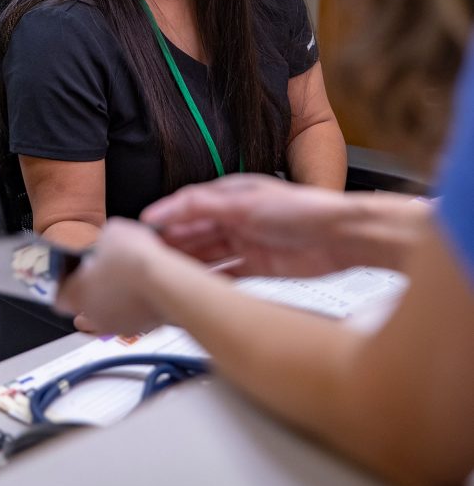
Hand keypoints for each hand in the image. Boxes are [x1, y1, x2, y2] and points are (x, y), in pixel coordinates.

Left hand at [56, 218, 170, 335]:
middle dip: (93, 291)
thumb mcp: (112, 232)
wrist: (165, 281)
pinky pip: (134, 318)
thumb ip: (104, 241)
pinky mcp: (142, 328)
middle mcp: (94, 315)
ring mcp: (118, 325)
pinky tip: (145, 290)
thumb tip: (109, 241)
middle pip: (84, 308)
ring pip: (110, 315)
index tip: (72, 274)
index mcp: (77, 293)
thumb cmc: (133, 260)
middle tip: (103, 275)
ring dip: (115, 301)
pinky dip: (136, 307)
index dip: (65, 284)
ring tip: (126, 281)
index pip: (59, 297)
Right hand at [142, 174, 359, 276]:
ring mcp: (247, 243)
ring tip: (166, 276)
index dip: (165, 218)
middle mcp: (236, 218)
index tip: (142, 230)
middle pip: (195, 233)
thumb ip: (207, 206)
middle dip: (172, 244)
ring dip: (188, 264)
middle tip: (148, 259)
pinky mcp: (259, 267)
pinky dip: (211, 281)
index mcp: (231, 196)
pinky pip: (227, 275)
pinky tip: (197, 289)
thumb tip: (171, 208)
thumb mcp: (248, 204)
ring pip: (208, 255)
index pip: (188, 206)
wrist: (343, 237)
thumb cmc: (304, 209)